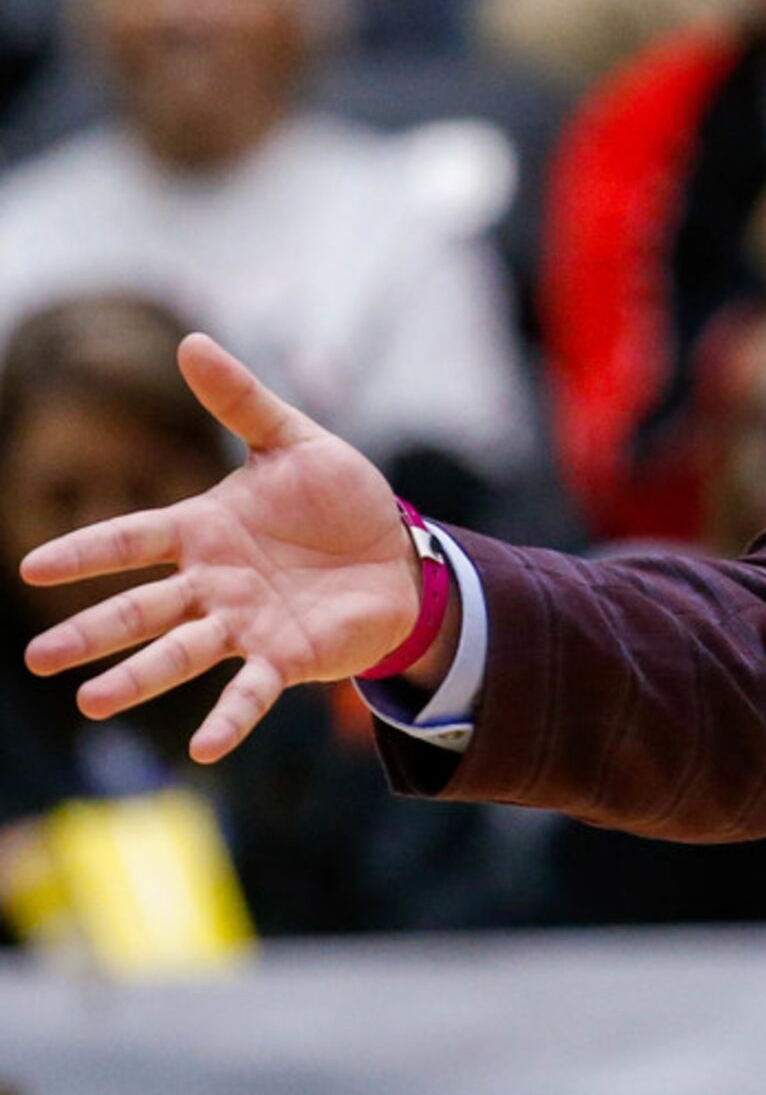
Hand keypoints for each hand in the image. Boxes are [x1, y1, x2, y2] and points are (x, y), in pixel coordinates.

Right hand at [17, 335, 425, 763]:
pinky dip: (229, 719)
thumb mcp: (295, 442)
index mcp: (206, 530)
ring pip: (182, 654)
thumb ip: (243, 403)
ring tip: (90, 703)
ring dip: (138, 679)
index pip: (133, 540)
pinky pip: (252, 692)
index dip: (87, 553)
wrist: (399, 553)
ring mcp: (246, 625)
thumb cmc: (340, 499)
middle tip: (38, 660)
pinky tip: (203, 751)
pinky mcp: (286, 658)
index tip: (32, 567)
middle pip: (143, 608)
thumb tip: (191, 343)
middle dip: (92, 632)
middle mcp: (214, 584)